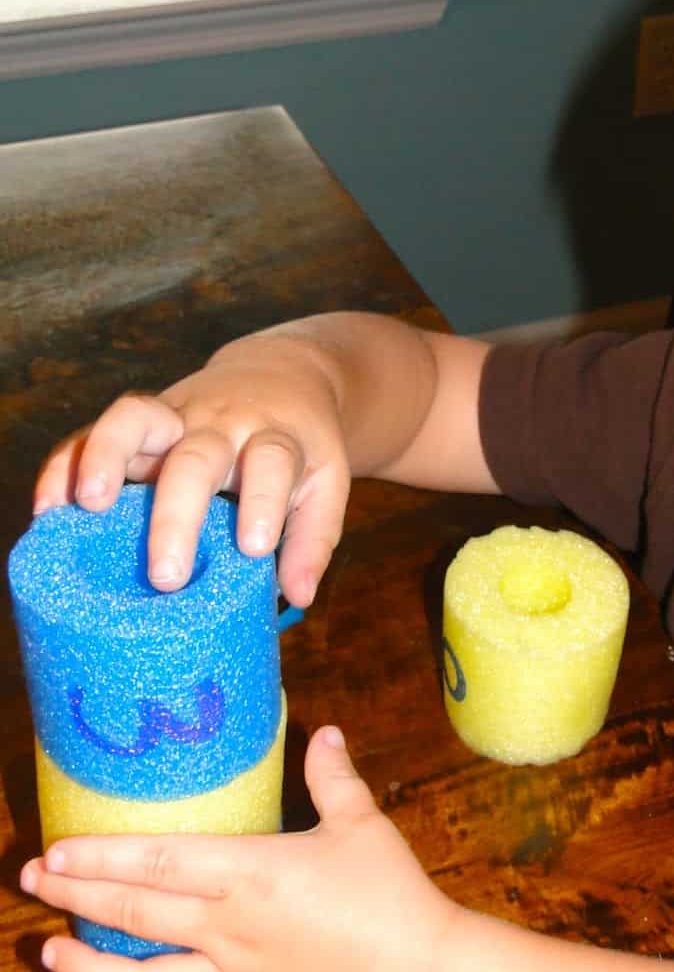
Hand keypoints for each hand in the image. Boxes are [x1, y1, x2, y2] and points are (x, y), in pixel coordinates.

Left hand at [19, 727, 458, 971]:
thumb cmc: (393, 896)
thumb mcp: (362, 825)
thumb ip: (332, 778)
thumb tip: (325, 732)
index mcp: (251, 874)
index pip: (157, 862)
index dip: (100, 857)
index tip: (54, 852)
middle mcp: (230, 931)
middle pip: (136, 915)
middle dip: (75, 899)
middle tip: (31, 883)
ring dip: (88, 970)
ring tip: (50, 953)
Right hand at [33, 334, 351, 607]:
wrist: (278, 376)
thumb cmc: (299, 447)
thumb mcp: (325, 483)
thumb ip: (313, 538)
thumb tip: (299, 595)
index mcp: (272, 439)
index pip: (271, 461)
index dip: (265, 501)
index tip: (255, 547)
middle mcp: (220, 425)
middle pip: (196, 456)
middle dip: (176, 514)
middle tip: (165, 576)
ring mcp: (173, 419)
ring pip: (134, 420)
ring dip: (106, 458)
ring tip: (87, 507)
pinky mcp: (136, 425)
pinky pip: (92, 434)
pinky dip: (67, 464)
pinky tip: (50, 506)